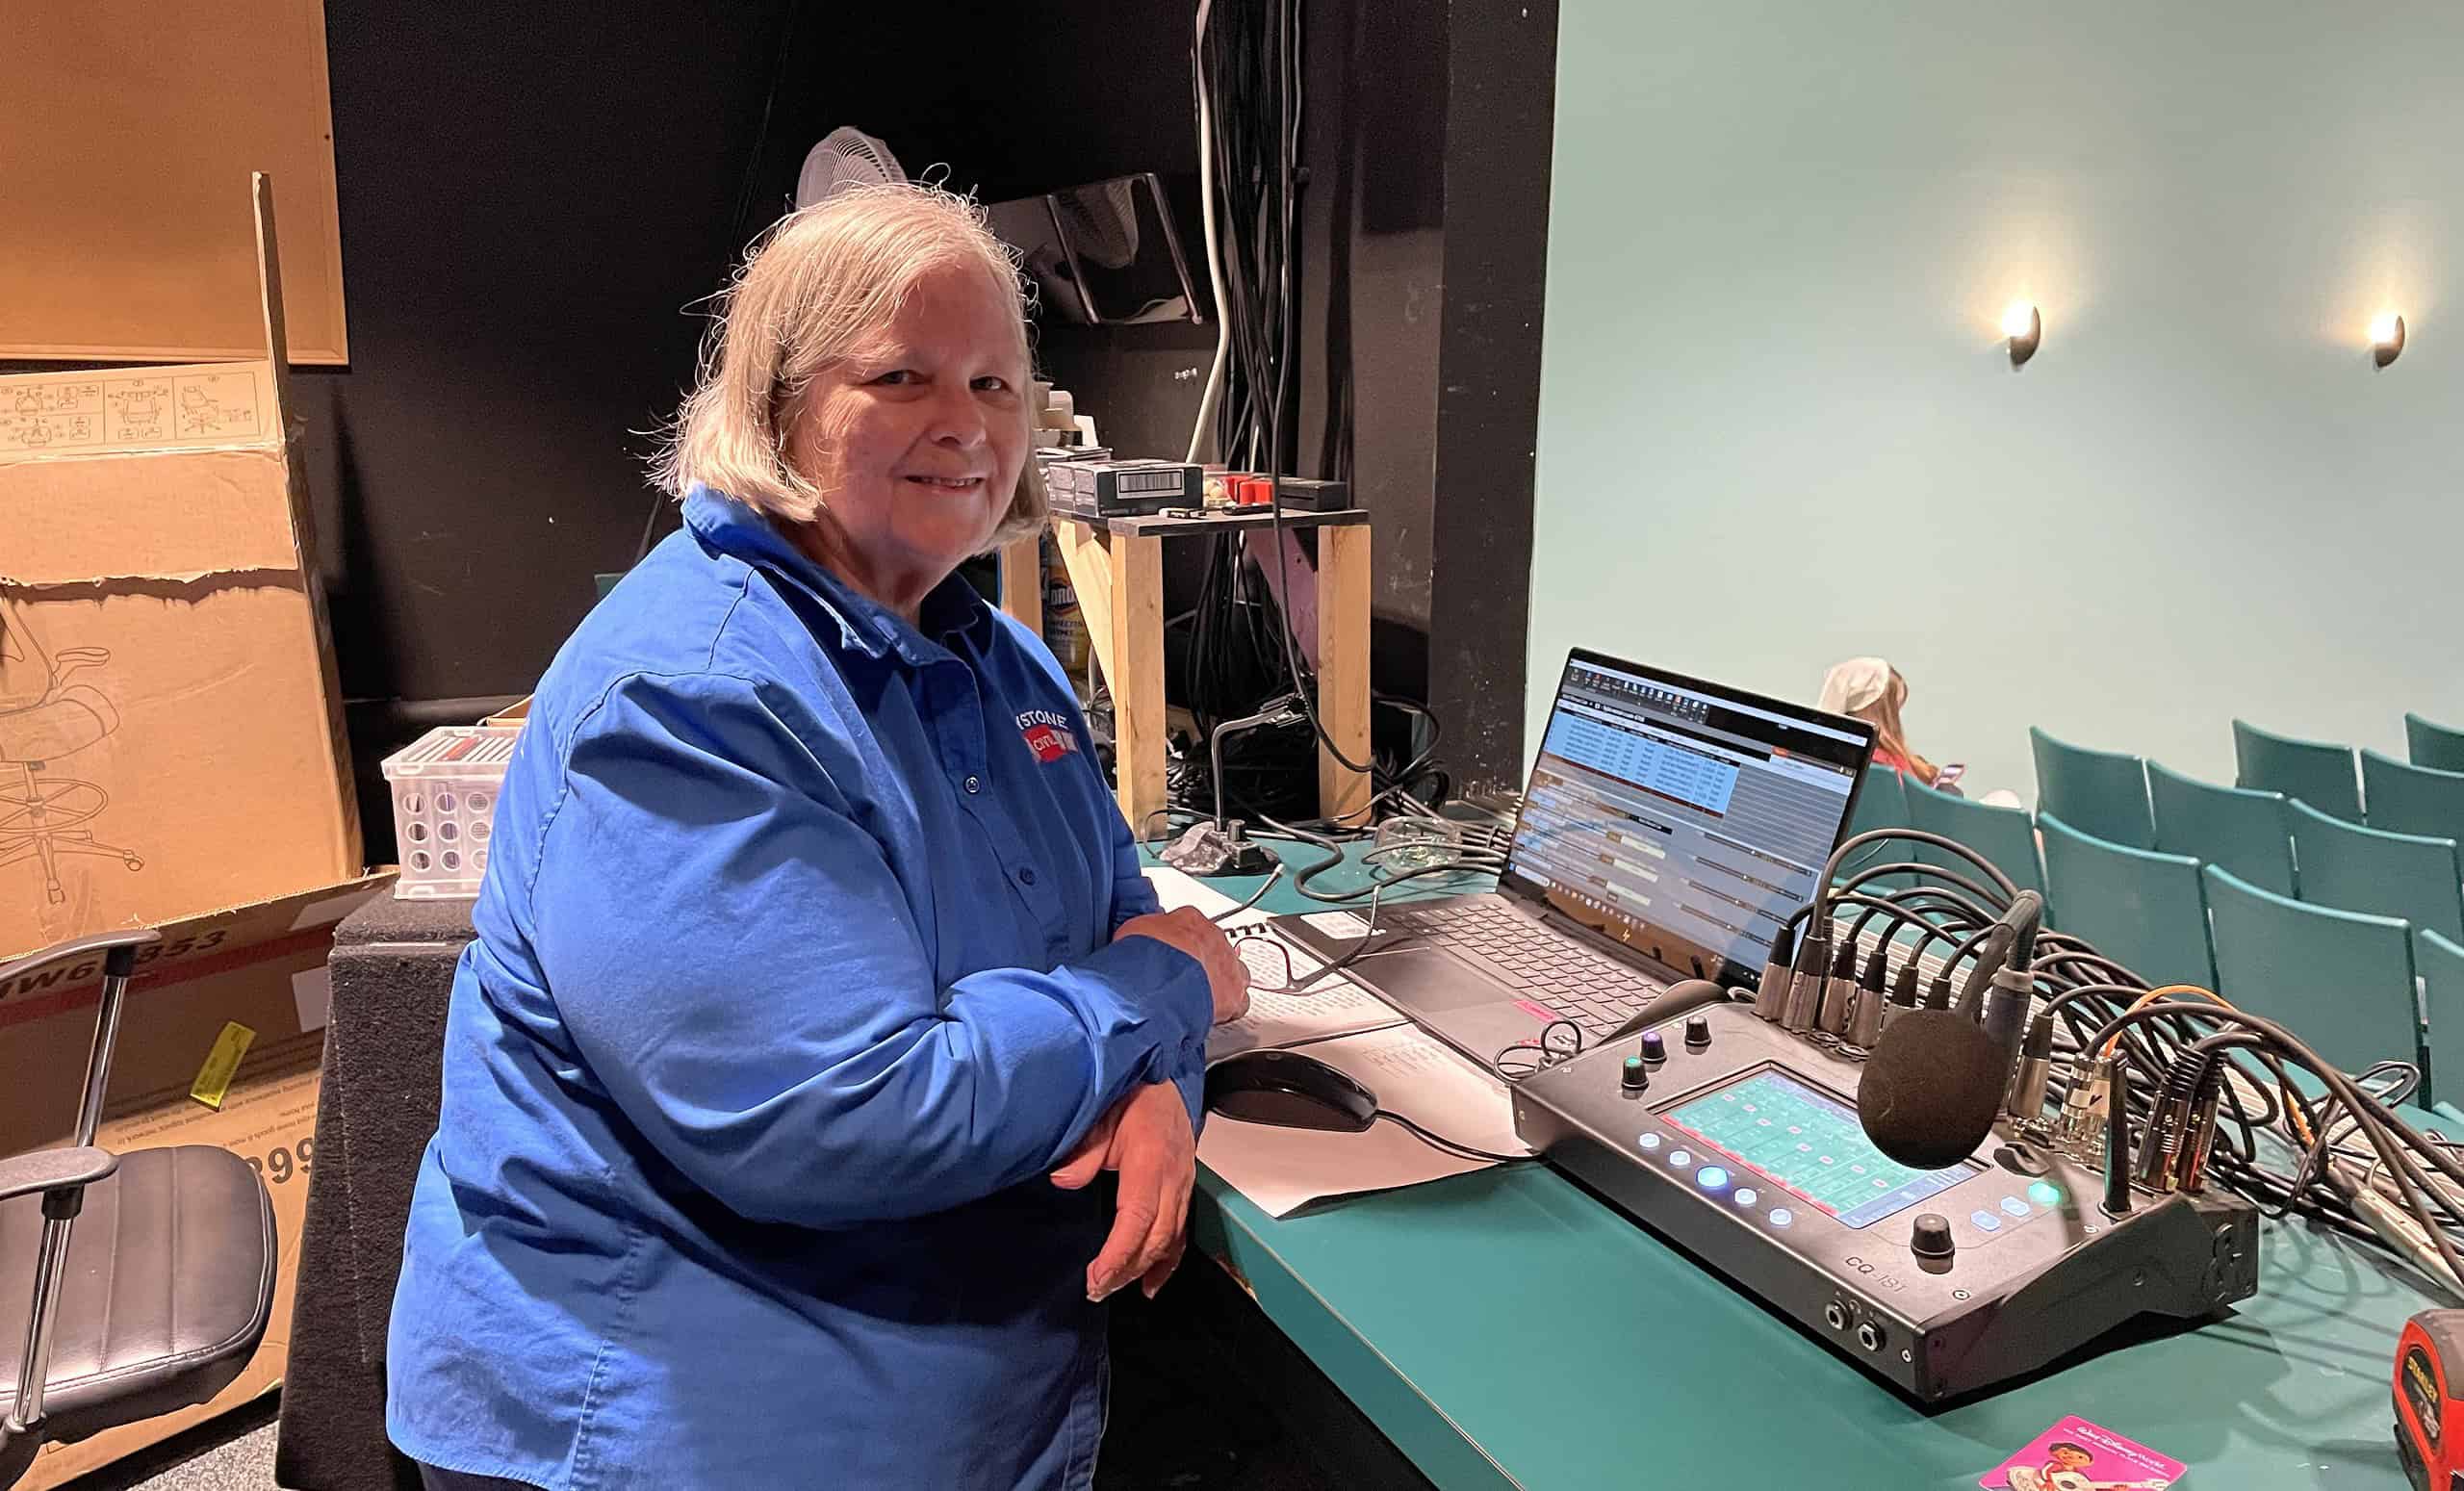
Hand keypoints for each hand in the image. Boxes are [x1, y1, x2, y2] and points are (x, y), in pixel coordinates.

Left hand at [1049, 1081, 1194, 1299]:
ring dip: (1142, 1269)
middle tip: (1096, 1289)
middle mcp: (1173, 1178)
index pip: (1138, 1217)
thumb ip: (1083, 1149)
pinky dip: (1167, 1263)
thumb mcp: (1100, 1114)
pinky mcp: (1185, 1191)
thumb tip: (1063, 1179)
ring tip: (1114, 1288)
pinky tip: (1150, 1284)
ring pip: (1170, 1239)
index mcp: (1150, 1161)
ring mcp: (1183, 1186)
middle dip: (1126, 1269)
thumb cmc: (1129, 1097)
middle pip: (1156, 1237)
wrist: (1162, 1082)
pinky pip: (1181, 1234)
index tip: (1096, 1277)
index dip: (1118, 1253)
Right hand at [1114, 907, 1249, 1023]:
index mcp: (1190, 920)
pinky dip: (1230, 1009)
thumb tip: (1142, 938)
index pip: (1192, 926)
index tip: (1174, 955)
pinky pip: (1240, 1002)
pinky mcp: (1234, 996)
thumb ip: (1147, 933)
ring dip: (1223, 983)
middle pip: (1216, 949)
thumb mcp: (1134, 931)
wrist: (1156, 984)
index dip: (1183, 945)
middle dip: (1204, 964)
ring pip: (1236, 972)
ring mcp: (1228, 967)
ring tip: (1203, 997)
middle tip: (1185, 979)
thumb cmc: (1142, 957)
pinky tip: (1215, 1014)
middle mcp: (1214, 939)